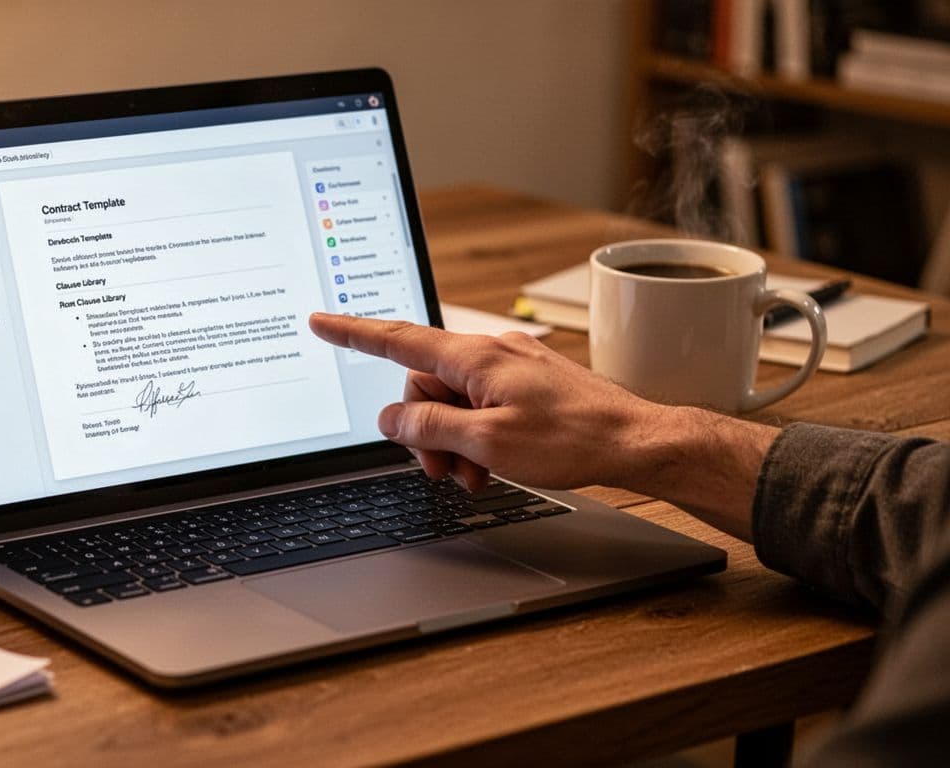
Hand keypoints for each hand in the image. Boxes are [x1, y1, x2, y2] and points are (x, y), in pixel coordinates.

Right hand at [308, 313, 775, 539]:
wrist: (637, 443)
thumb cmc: (573, 439)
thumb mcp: (488, 442)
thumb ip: (430, 427)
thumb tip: (391, 418)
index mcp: (475, 357)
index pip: (398, 339)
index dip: (353, 333)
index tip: (322, 322)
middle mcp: (490, 353)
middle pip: (424, 384)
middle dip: (423, 428)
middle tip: (442, 469)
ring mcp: (510, 368)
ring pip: (453, 400)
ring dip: (452, 440)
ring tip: (475, 474)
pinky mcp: (527, 385)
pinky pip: (481, 405)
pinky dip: (477, 435)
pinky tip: (492, 464)